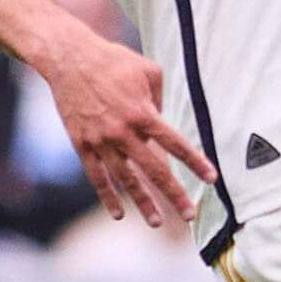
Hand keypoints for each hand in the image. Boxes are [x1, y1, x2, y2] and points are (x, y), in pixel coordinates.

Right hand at [38, 25, 214, 229]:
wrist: (69, 59)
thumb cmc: (113, 61)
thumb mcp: (147, 71)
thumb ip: (161, 99)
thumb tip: (164, 122)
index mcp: (143, 113)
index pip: (176, 144)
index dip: (195, 163)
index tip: (211, 179)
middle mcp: (123, 132)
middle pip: (154, 170)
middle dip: (174, 194)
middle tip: (190, 216)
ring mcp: (101, 141)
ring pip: (126, 180)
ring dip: (143, 203)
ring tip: (158, 222)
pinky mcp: (82, 145)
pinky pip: (97, 177)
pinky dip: (107, 197)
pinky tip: (119, 214)